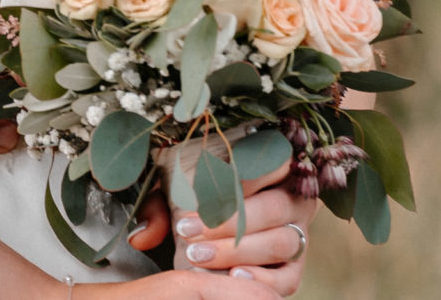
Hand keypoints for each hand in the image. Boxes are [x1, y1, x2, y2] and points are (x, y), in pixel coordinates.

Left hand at [127, 159, 317, 298]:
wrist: (212, 225)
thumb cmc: (197, 200)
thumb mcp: (174, 192)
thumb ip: (158, 208)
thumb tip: (142, 237)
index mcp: (272, 166)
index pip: (270, 162)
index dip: (236, 179)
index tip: (199, 194)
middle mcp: (293, 199)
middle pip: (274, 206)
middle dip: (228, 221)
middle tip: (188, 232)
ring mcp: (298, 235)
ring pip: (281, 241)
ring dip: (238, 250)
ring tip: (199, 256)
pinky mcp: (295, 269)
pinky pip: (289, 277)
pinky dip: (262, 279)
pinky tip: (233, 277)